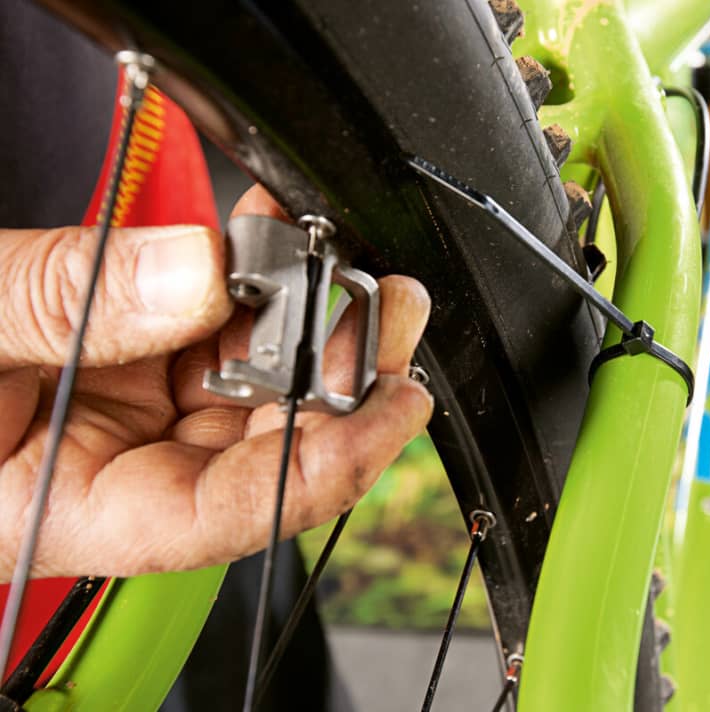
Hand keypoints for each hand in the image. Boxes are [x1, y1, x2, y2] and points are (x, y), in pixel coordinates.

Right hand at [0, 186, 432, 579]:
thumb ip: (60, 308)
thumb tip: (197, 274)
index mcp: (67, 506)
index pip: (222, 517)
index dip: (322, 467)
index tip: (390, 407)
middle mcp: (116, 460)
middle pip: (261, 442)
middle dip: (341, 380)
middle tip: (390, 309)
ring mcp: (132, 400)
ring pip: (253, 375)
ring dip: (315, 321)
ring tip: (358, 267)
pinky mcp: (138, 343)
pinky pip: (219, 317)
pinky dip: (260, 277)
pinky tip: (286, 238)